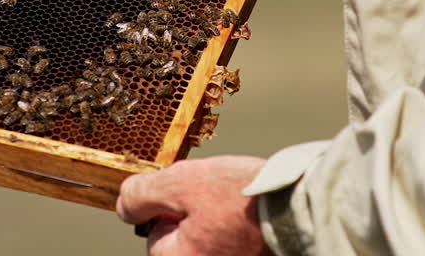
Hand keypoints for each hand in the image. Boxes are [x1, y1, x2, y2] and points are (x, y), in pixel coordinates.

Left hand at [117, 155, 272, 255]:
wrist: (300, 204)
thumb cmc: (244, 197)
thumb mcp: (181, 182)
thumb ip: (143, 194)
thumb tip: (123, 204)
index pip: (155, 235)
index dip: (171, 207)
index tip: (193, 195)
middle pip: (182, 240)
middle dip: (194, 214)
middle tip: (217, 197)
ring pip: (208, 238)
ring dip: (216, 219)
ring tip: (236, 202)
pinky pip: (232, 242)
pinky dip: (237, 227)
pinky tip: (249, 213)